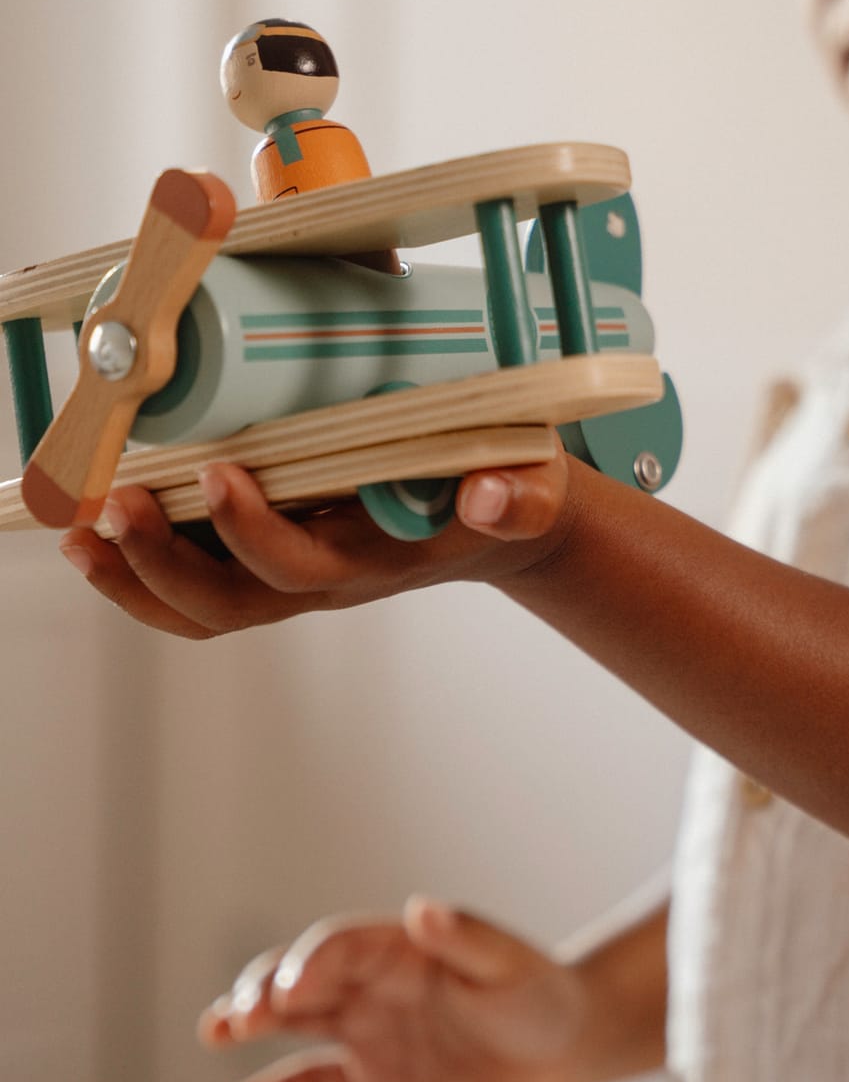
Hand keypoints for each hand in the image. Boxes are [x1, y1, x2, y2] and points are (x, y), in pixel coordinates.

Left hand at [54, 453, 575, 639]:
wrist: (507, 520)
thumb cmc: (512, 494)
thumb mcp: (533, 489)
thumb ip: (519, 496)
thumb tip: (492, 494)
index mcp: (378, 560)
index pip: (301, 566)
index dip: (250, 530)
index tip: (220, 471)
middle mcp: (329, 582)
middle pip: (228, 604)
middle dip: (164, 561)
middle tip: (121, 502)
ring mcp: (297, 581)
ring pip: (200, 610)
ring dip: (133, 579)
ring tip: (82, 534)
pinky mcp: (278, 566)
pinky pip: (198, 594)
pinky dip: (142, 575)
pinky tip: (102, 538)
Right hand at [200, 895, 586, 1081]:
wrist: (558, 1045)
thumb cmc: (536, 992)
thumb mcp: (511, 963)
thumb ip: (467, 936)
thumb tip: (422, 909)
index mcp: (397, 950)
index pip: (339, 947)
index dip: (310, 963)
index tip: (289, 989)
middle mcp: (369, 991)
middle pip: (298, 985)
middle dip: (258, 994)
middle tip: (232, 1019)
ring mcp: (364, 1040)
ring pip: (291, 1038)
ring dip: (250, 1037)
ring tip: (213, 1036)